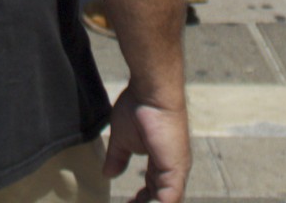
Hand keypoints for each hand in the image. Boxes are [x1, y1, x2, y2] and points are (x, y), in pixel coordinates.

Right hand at [103, 88, 188, 202]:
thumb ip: (117, 158)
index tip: (127, 202)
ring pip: (168, 201)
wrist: (152, 94)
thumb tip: (108, 174)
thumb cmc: (138, 108)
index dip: (142, 199)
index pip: (155, 188)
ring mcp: (177, 170)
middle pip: (162, 198)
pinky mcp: (176, 170)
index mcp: (162, 162)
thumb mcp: (122, 139)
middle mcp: (173, 168)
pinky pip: (169, 200)